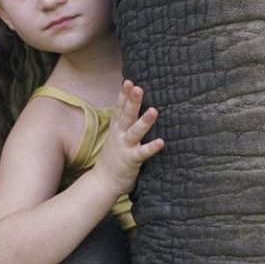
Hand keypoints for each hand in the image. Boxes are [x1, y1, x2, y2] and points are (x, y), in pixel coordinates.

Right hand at [91, 80, 163, 198]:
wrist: (103, 182)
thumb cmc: (113, 158)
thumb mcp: (115, 137)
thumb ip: (124, 124)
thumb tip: (133, 108)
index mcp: (116, 129)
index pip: (119, 108)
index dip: (123, 95)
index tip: (129, 81)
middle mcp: (119, 136)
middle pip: (126, 115)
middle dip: (132, 101)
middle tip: (138, 87)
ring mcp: (124, 148)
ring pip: (134, 132)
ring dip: (144, 121)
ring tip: (154, 110)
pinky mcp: (131, 160)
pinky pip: (142, 153)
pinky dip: (151, 147)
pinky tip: (161, 142)